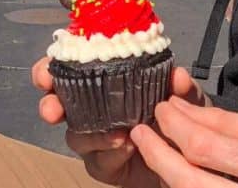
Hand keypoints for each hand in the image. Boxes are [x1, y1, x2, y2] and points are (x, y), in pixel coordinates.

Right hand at [33, 58, 209, 186]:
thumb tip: (178, 76)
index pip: (69, 72)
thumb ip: (182, 87)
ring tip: (115, 132)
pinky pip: (99, 162)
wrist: (192, 156)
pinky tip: (124, 146)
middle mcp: (94, 111)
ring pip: (77, 136)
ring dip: (90, 133)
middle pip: (59, 106)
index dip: (50, 71)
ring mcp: (97, 140)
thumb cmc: (181, 116)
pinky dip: (110, 153)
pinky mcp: (106, 166)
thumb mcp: (186, 97)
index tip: (45, 74)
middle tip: (53, 109)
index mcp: (105, 83)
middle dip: (50, 105)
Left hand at [132, 98, 237, 187]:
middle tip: (141, 132)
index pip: (207, 148)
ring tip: (153, 148)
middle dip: (158, 154)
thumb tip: (180, 109)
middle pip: (188, 182)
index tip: (162, 109)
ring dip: (164, 174)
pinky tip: (173, 172)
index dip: (176, 127)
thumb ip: (226, 122)